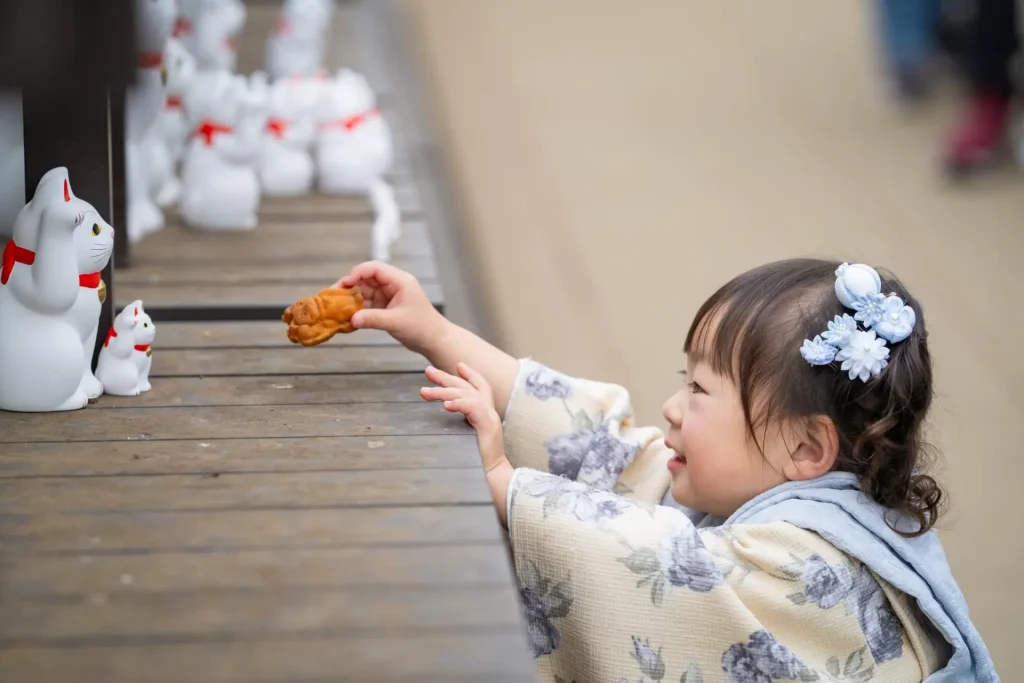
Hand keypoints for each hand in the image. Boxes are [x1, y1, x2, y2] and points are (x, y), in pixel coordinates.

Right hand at [335, 261, 448, 356]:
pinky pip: (368, 304)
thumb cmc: (422, 327)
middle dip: (350, 286)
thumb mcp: (396, 322)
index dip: (357, 273)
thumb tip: (352, 319)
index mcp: (400, 281)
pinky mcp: (386, 307)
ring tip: (337, 306)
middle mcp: (393, 285)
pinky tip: (347, 315)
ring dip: (352, 298)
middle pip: (367, 278)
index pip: (375, 268)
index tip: (344, 283)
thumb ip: (373, 319)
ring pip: (365, 291)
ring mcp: (389, 296)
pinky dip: (358, 308)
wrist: (434, 340)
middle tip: (334, 295)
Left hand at [421, 363, 514, 525]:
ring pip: (466, 395)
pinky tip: (445, 406)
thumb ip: (462, 427)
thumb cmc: (479, 463)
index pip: (481, 387)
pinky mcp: (488, 427)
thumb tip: (445, 419)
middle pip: (468, 387)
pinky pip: (473, 408)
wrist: (493, 479)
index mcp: (486, 415)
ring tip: (424, 392)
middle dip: (447, 377)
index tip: (457, 365)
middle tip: (427, 371)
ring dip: (443, 392)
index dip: (470, 374)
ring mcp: (490, 419)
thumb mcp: (467, 440)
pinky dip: (458, 404)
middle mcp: (490, 413)